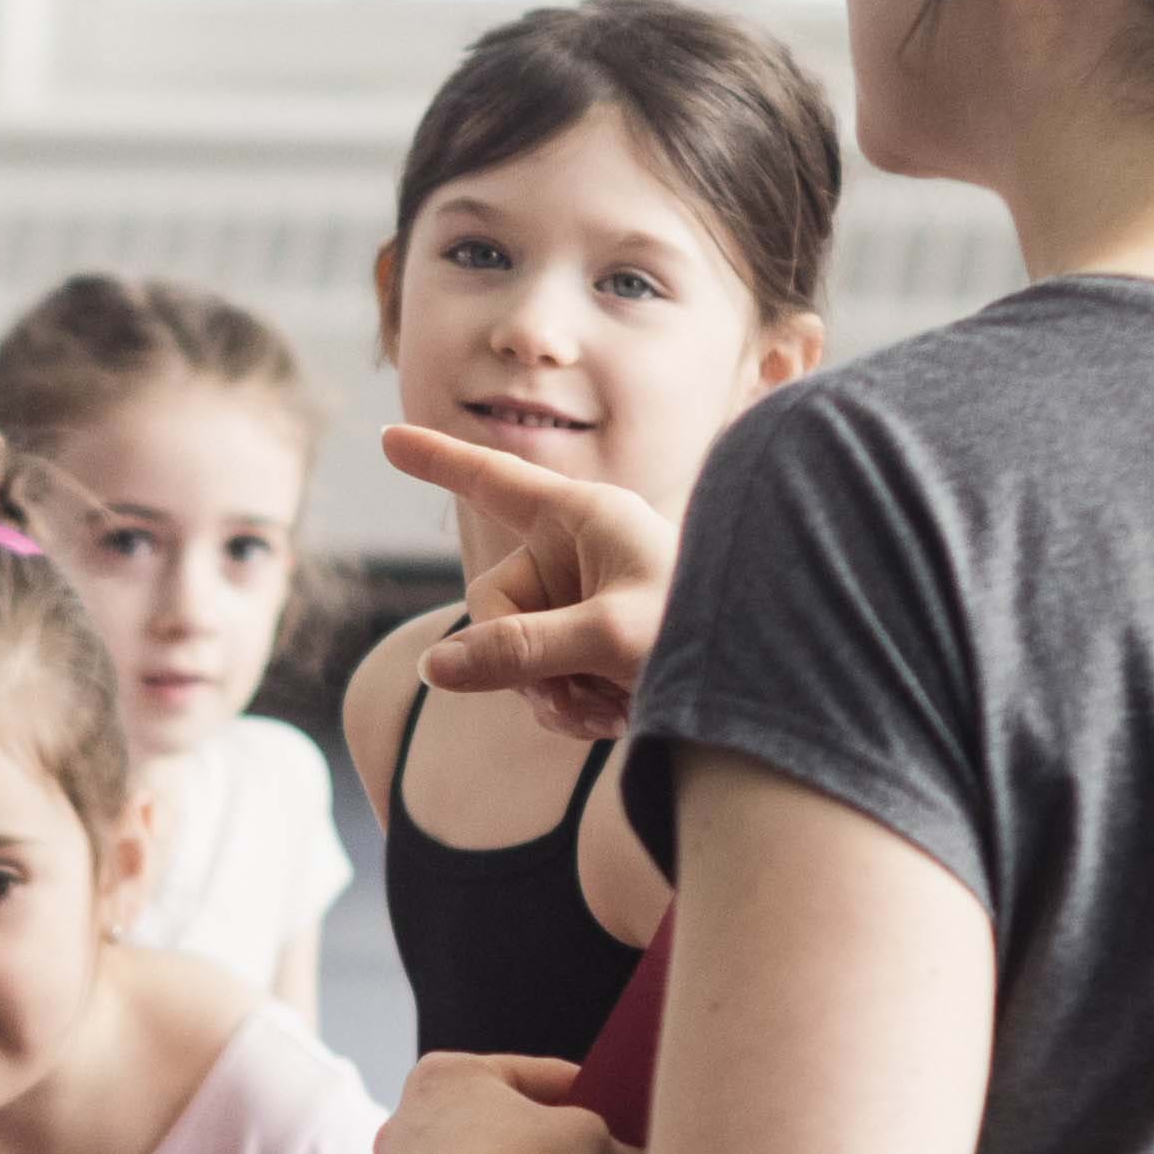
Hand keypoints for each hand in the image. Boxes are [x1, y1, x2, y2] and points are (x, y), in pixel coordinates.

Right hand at [387, 424, 680, 741]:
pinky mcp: (593, 643)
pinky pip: (543, 680)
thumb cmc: (705, 637)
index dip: (438, 460)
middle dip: (522, 662)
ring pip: (514, 655)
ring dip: (552, 695)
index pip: (494, 481)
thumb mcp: (609, 640)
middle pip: (493, 606)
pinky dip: (569, 708)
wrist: (767, 682)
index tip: (387, 437)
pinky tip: (615, 716)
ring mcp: (582, 599)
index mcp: (585, 517)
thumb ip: (520, 651)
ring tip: (613, 708)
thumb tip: (434, 669)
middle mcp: (578, 552)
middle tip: (578, 696)